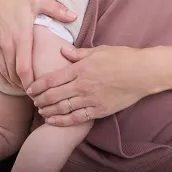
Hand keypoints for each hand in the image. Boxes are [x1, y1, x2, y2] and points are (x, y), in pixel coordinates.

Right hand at [0, 0, 76, 90]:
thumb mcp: (39, 0)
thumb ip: (57, 10)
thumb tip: (75, 16)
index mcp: (20, 35)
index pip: (24, 69)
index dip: (31, 83)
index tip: (39, 91)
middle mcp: (5, 43)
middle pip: (14, 74)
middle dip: (24, 85)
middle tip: (37, 93)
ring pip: (4, 72)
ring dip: (14, 81)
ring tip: (27, 87)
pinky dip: (3, 75)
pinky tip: (12, 78)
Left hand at [27, 45, 153, 125]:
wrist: (142, 73)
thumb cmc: (122, 57)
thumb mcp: (99, 50)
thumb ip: (78, 53)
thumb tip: (63, 51)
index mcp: (81, 68)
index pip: (52, 78)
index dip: (38, 85)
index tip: (29, 88)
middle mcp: (83, 84)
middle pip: (53, 95)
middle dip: (39, 99)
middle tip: (33, 101)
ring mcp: (90, 99)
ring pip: (62, 108)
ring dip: (48, 110)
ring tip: (41, 110)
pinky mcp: (99, 110)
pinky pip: (76, 118)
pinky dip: (61, 121)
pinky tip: (53, 121)